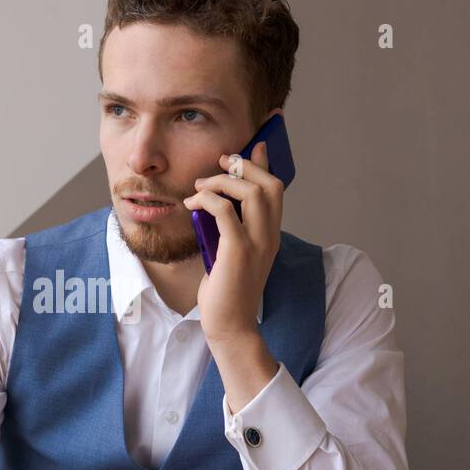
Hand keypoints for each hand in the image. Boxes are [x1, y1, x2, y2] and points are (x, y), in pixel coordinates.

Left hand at [182, 140, 282, 344]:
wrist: (230, 324)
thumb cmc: (226, 291)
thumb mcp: (232, 253)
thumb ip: (231, 229)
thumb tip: (218, 204)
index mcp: (271, 235)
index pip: (277, 190)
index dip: (266, 164)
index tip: (254, 145)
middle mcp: (269, 236)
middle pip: (270, 185)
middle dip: (245, 166)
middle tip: (221, 162)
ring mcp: (257, 243)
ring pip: (253, 192)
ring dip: (224, 180)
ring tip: (201, 185)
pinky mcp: (238, 251)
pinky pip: (226, 211)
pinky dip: (208, 199)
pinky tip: (193, 203)